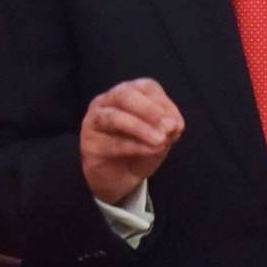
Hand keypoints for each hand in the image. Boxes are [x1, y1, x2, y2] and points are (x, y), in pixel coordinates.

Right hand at [80, 79, 183, 204]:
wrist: (121, 178)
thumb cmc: (142, 149)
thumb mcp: (161, 137)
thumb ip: (168, 129)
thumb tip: (173, 125)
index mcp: (129, 92)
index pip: (146, 88)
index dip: (164, 105)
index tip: (178, 126)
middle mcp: (108, 101)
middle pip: (125, 95)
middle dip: (150, 110)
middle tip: (169, 127)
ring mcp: (94, 120)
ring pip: (114, 117)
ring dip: (141, 128)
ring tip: (161, 140)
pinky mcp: (89, 143)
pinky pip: (112, 143)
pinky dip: (135, 146)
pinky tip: (152, 150)